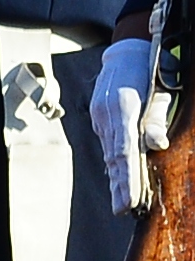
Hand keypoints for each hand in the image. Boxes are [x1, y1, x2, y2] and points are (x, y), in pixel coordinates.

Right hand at [94, 39, 165, 214]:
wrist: (127, 49)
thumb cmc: (149, 69)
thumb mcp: (160, 91)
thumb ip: (157, 118)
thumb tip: (158, 146)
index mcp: (122, 109)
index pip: (126, 151)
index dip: (130, 178)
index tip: (133, 200)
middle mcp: (107, 116)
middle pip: (114, 158)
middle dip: (120, 186)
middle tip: (123, 211)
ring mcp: (101, 117)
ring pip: (110, 153)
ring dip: (116, 179)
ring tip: (121, 202)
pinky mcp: (101, 117)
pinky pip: (109, 144)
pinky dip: (114, 163)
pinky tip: (117, 178)